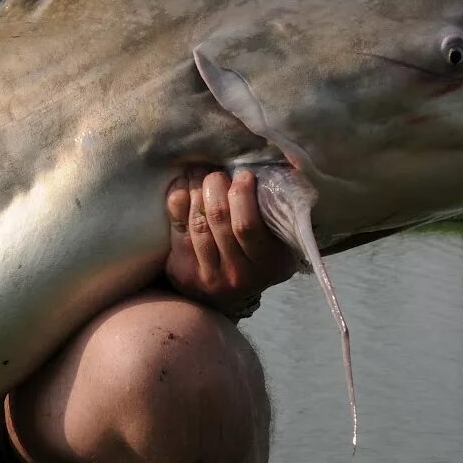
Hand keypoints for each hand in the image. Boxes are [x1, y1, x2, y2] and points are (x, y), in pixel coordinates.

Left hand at [164, 169, 296, 316]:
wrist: (230, 297)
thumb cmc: (260, 256)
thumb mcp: (281, 242)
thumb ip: (280, 212)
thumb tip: (286, 165)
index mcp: (267, 264)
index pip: (247, 225)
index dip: (241, 194)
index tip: (243, 174)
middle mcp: (237, 274)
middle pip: (218, 218)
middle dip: (214, 186)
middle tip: (216, 172)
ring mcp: (207, 276)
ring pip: (196, 222)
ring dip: (194, 189)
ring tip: (198, 172)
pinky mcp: (181, 272)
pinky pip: (176, 229)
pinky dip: (177, 202)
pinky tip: (182, 187)